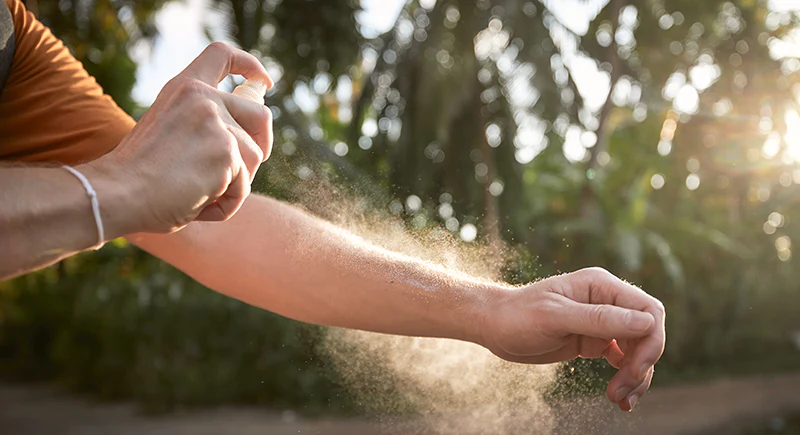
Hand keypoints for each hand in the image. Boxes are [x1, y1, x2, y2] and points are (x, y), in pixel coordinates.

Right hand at [81, 42, 274, 235]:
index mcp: (184, 88)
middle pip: (261, 115)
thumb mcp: (170, 130)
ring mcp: (218, 124)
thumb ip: (202, 123)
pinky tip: (197, 204)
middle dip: (263, 143)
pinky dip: (226, 204)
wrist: (117, 193)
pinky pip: (243, 187)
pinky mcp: (227, 153)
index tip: (263, 82)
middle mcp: (203, 99)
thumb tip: (249, 130)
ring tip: (198, 193)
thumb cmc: (138, 174)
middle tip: (248, 167)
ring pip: (254, 158)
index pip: (222, 55)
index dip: (250, 66)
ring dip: (234, 184)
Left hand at [478, 267, 665, 411]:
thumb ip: (599, 319)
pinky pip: (623, 360)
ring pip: (638, 350)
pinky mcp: (595, 341)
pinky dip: (626, 379)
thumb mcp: (555, 317)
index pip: (648, 310)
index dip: (651, 341)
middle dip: (642, 364)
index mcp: (601, 286)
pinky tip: (620, 398)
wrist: (494, 326)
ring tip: (620, 401)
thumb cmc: (518, 315)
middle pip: (648, 333)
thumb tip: (646, 323)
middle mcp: (607, 301)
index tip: (635, 370)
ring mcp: (602, 322)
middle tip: (622, 392)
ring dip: (636, 377)